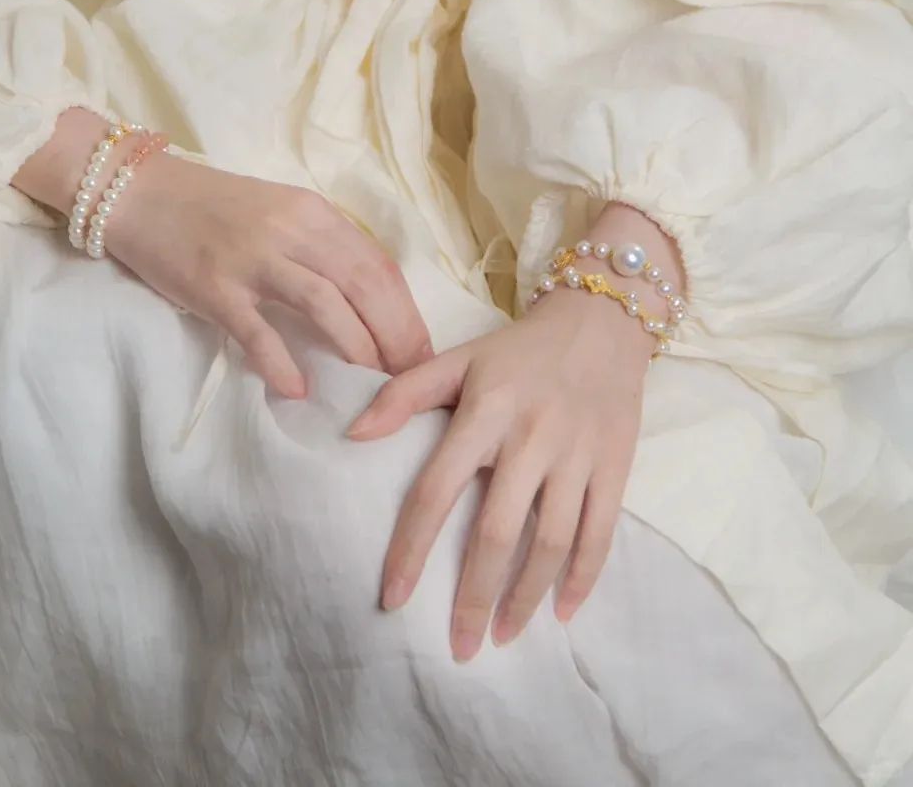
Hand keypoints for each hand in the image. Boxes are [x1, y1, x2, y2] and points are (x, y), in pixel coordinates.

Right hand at [12, 109, 432, 399]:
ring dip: (357, 348)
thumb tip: (365, 304)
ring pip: (324, 303)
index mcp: (314, 212)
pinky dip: (281, 362)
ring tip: (373, 386)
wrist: (140, 190)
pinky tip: (298, 390)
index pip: (378, 265)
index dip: (408, 313)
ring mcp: (252, 257)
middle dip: (396, 338)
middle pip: (362, 285)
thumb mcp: (280, 214)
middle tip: (413, 382)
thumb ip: (320, 248)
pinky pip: (256, 329)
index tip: (424, 354)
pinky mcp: (213, 285)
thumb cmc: (212, 208)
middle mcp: (291, 229)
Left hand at [347, 204, 677, 658]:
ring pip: (550, 541)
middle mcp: (530, 436)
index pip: (437, 488)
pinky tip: (562, 613)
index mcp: (484, 411)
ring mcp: (576, 454)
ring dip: (526, 597)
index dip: (412, 547)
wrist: (601, 320)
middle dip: (473, 595)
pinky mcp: (615, 465)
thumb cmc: (518, 351)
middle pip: (497, 531)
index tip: (392, 598)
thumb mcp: (458, 358)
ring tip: (503, 636)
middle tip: (458, 647)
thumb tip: (353, 433)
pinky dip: (582, 577)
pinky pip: (599, 533)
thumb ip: (404, 394)